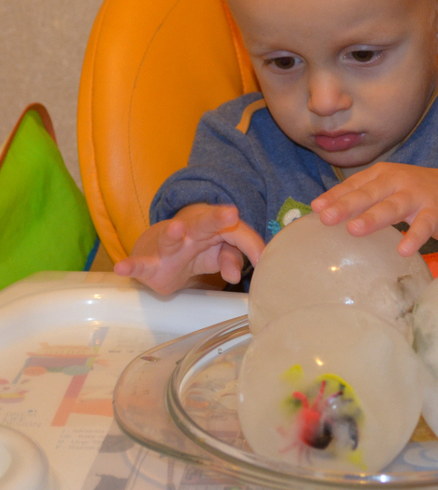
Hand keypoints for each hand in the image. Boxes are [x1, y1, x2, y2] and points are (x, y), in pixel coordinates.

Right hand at [113, 203, 264, 294]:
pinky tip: (122, 267)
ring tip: (176, 228)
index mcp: (212, 228)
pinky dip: (131, 266)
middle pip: (204, 223)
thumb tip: (236, 276)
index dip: (250, 246)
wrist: (156, 249)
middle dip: (217, 218)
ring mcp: (167, 247)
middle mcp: (190, 232)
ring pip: (171, 238)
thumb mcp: (218, 253)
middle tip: (231, 214)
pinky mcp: (150, 264)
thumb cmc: (195, 248)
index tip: (263, 258)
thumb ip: (232, 258)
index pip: (235, 233)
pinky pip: (140, 264)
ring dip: (173, 233)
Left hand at [311, 164, 437, 255]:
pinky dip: (414, 237)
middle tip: (326, 218)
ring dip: (373, 218)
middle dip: (346, 205)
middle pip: (369, 194)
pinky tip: (403, 249)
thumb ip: (362, 196)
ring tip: (354, 230)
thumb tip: (325, 212)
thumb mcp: (388, 188)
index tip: (315, 209)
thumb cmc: (415, 192)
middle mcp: (397, 181)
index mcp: (382, 175)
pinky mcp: (436, 212)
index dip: (335, 196)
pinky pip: (424, 226)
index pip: (354, 185)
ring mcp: (417, 196)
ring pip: (393, 207)